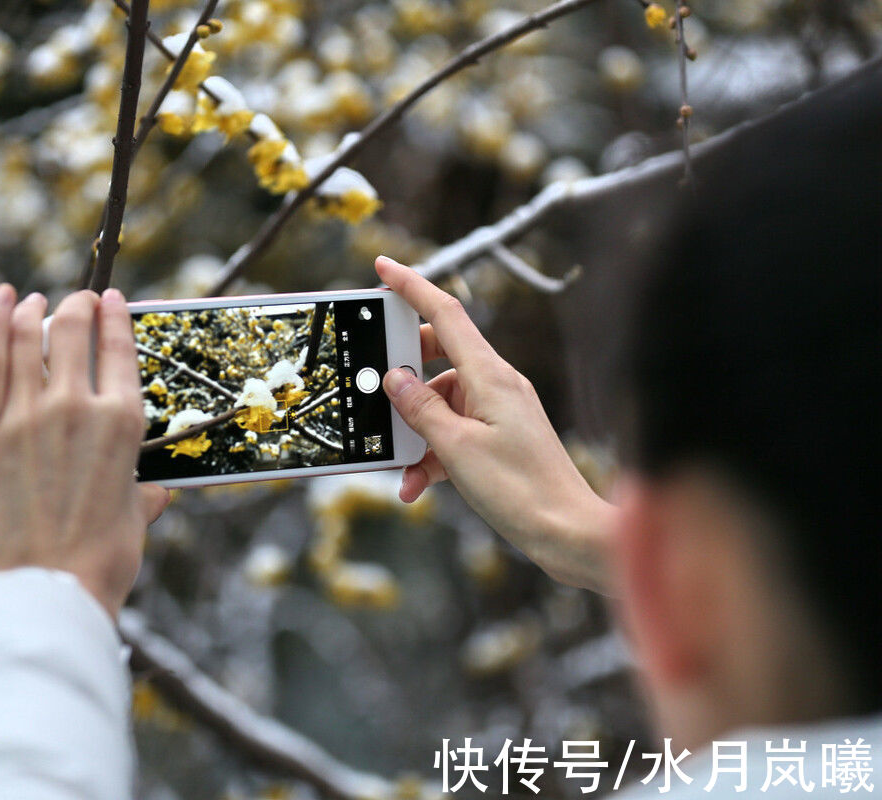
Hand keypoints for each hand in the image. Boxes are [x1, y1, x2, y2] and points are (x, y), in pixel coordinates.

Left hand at [0, 285, 169, 619]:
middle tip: (74, 302)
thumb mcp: (136, 517)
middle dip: (75, 307)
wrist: (50, 588)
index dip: (114, 315)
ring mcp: (23, 417)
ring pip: (27, 340)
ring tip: (32, 300)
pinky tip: (0, 304)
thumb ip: (144, 494)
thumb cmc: (103, 558)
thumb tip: (156, 494)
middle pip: (72, 331)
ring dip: (32, 311)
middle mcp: (74, 408)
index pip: (118, 347)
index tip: (109, 300)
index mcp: (121, 422)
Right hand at [375, 256, 614, 592]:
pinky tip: (416, 485)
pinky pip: (453, 433)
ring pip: (440, 403)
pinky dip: (431, 455)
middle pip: (439, 357)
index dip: (413, 286)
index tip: (383, 265)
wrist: (568, 533)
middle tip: (374, 387)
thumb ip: (420, 409)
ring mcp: (498, 411)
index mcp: (491, 375)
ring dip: (415, 433)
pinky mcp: (499, 438)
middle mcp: (497, 385)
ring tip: (402, 467)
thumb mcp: (456, 448)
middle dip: (402, 375)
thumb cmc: (522, 490)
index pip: (447, 314)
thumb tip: (394, 378)